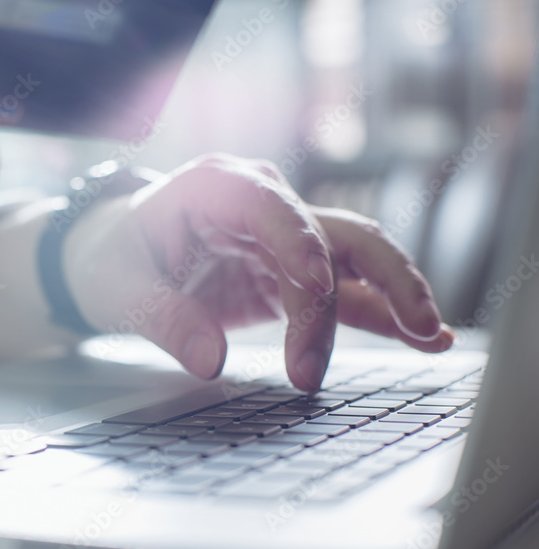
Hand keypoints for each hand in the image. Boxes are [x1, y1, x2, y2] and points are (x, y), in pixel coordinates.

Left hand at [64, 154, 453, 390]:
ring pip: (355, 259)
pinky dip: (381, 313)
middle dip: (376, 277)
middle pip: (333, 232)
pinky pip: (345, 291)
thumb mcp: (120, 290)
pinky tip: (422, 337)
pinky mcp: (293, 274)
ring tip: (432, 335)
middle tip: (407, 326)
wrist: (116, 256)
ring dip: (395, 295)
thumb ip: (163, 320)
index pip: (270, 207)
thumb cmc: (116, 259)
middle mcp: (263, 204)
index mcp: (215, 188)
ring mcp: (285, 237)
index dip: (300, 244)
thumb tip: (210, 360)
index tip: (316, 288)